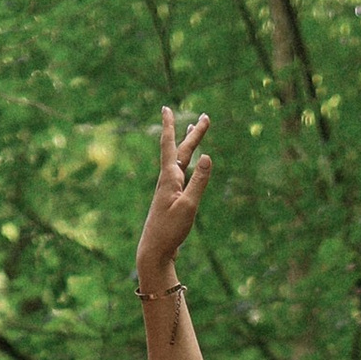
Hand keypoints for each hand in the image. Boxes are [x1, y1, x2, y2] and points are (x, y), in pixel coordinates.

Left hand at [137, 104, 211, 294]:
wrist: (154, 252)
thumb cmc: (170, 231)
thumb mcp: (189, 205)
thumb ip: (199, 181)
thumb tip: (207, 156)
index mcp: (169, 178)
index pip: (170, 145)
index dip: (170, 126)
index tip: (166, 107)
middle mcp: (167, 180)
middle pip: (181, 151)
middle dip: (193, 134)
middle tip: (205, 118)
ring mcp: (169, 190)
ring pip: (180, 162)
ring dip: (188, 146)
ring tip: (193, 133)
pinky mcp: (171, 200)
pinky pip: (182, 175)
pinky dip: (188, 164)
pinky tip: (189, 166)